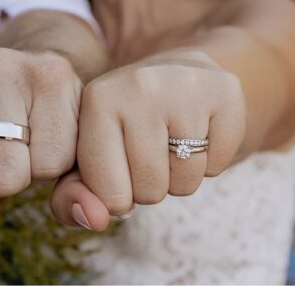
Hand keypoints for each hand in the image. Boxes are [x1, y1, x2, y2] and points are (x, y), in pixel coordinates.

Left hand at [49, 51, 245, 229]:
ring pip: (185, 181)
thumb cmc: (124, 126)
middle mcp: (139, 85)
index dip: (118, 195)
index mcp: (97, 99)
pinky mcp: (224, 90)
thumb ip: (70, 195)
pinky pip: (218, 166)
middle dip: (151, 186)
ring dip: (180, 177)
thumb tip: (93, 219)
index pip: (109, 194)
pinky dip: (210, 163)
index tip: (119, 166)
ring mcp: (184, 84)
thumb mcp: (87, 154)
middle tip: (150, 150)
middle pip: (150, 189)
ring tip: (173, 141)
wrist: (176, 75)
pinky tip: (199, 131)